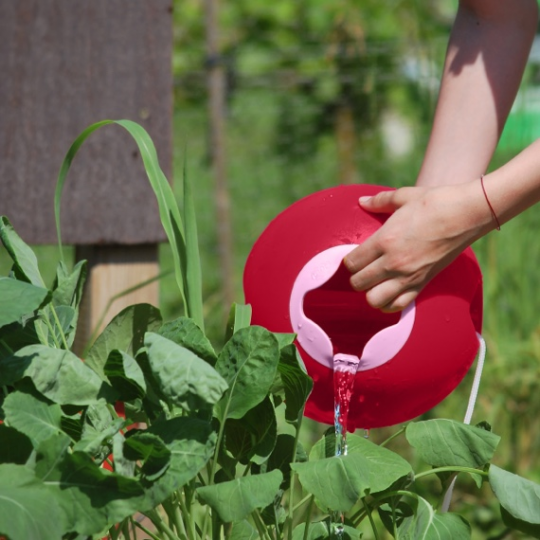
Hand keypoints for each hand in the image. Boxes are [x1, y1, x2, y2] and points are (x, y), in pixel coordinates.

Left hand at [343, 182, 490, 311]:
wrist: (468, 214)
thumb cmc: (435, 202)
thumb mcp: (404, 196)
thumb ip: (379, 201)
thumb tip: (362, 202)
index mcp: (384, 240)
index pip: (352, 263)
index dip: (348, 261)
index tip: (353, 257)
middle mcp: (393, 262)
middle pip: (358, 283)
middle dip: (355, 278)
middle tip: (362, 270)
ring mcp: (409, 276)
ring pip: (374, 300)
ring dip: (369, 293)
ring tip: (374, 284)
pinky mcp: (423, 283)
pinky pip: (398, 306)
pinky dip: (389, 304)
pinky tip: (388, 294)